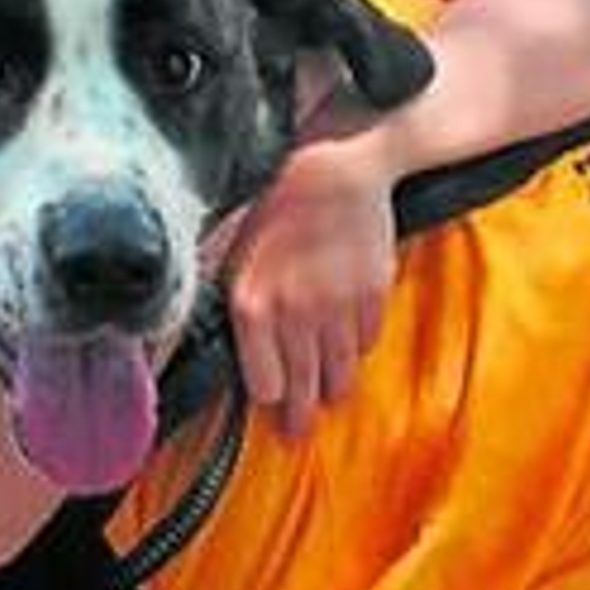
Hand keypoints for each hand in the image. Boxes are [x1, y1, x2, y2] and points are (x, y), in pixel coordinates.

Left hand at [225, 124, 399, 437]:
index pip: (263, 388)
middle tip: (298, 426)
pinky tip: (345, 337)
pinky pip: (365, 345)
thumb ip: (227, 303)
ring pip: (339, 379)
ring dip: (330, 387)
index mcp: (251, 304)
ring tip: (325, 392)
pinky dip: (355, 347)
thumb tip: (217, 346)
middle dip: (300, 415)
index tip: (267, 400)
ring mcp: (338, 309)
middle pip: (303, 395)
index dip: (266, 398)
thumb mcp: (232, 248)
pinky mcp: (372, 297)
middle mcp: (295, 314)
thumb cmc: (276, 199)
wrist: (337, 162)